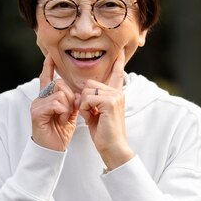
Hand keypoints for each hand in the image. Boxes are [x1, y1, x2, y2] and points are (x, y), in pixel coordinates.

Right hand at [31, 55, 78, 150]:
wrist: (53, 150)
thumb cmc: (60, 133)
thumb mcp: (70, 114)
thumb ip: (73, 102)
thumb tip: (79, 94)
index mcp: (47, 98)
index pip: (48, 78)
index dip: (49, 67)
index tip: (50, 56)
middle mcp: (40, 99)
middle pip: (59, 84)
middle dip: (71, 97)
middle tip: (70, 112)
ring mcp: (37, 104)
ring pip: (60, 93)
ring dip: (68, 107)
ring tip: (64, 119)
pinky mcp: (37, 112)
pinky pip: (56, 103)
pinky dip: (63, 112)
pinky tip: (61, 121)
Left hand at [78, 51, 133, 168]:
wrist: (113, 148)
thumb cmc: (104, 134)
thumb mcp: (95, 114)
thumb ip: (90, 102)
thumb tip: (79, 94)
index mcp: (116, 94)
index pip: (117, 75)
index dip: (118, 64)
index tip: (121, 53)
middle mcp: (118, 92)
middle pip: (89, 84)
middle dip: (84, 99)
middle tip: (91, 114)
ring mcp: (115, 96)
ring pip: (87, 91)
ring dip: (84, 105)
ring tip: (93, 116)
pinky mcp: (110, 102)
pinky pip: (87, 98)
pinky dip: (85, 109)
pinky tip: (93, 117)